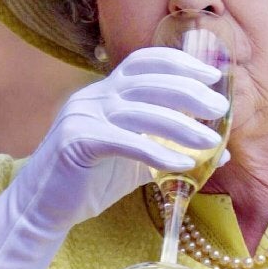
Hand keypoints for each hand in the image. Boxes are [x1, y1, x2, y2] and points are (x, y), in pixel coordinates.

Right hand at [0, 47, 229, 268]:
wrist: (45, 207)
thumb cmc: (94, 180)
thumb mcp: (140, 160)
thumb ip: (174, 148)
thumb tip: (223, 150)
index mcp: (107, 91)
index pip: (145, 61)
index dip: (180, 62)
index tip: (212, 74)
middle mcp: (94, 96)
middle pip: (148, 82)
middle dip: (189, 92)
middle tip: (219, 108)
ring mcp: (83, 116)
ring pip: (140, 112)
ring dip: (181, 126)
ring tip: (210, 141)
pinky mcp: (77, 142)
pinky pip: (126, 142)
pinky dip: (158, 152)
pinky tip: (183, 164)